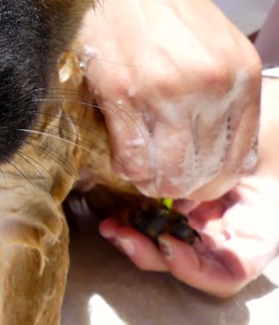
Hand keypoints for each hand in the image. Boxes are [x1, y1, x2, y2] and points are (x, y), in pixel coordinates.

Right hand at [79, 0, 260, 199]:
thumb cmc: (162, 2)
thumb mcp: (216, 42)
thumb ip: (225, 94)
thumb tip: (219, 152)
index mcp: (239, 72)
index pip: (238, 155)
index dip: (215, 180)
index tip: (196, 182)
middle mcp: (209, 85)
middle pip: (203, 168)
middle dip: (184, 186)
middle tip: (165, 185)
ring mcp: (165, 90)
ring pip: (167, 167)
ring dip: (154, 181)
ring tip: (142, 176)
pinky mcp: (122, 90)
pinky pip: (131, 153)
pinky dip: (128, 167)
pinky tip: (122, 162)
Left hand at [98, 78, 278, 296]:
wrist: (249, 102)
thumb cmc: (264, 123)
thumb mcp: (250, 146)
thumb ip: (225, 168)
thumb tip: (184, 187)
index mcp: (256, 229)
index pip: (227, 271)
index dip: (196, 269)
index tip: (167, 245)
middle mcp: (225, 230)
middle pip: (186, 261)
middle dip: (151, 254)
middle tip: (123, 235)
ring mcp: (199, 216)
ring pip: (164, 242)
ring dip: (134, 239)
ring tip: (110, 226)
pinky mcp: (176, 198)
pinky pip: (152, 217)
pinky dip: (133, 217)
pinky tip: (113, 209)